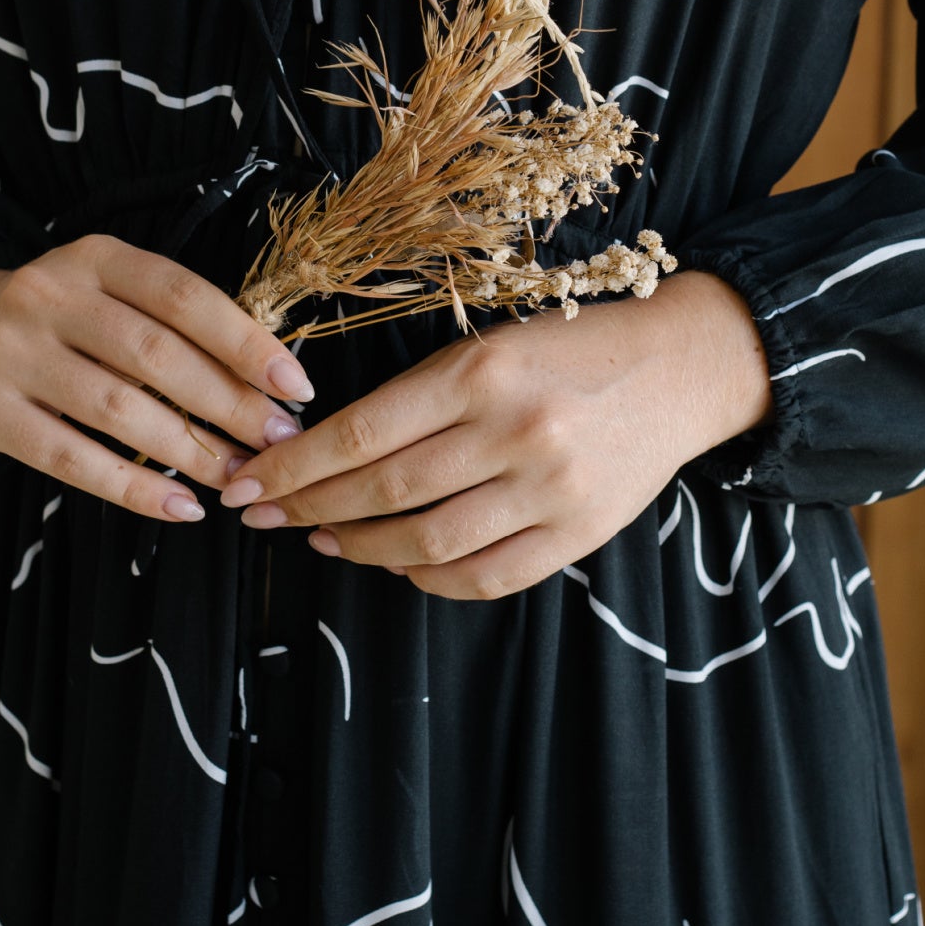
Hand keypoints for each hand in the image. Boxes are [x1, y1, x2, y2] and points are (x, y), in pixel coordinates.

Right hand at [0, 235, 315, 522]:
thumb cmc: (55, 322)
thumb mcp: (103, 293)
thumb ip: (168, 322)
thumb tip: (266, 382)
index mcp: (94, 257)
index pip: (183, 296)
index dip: (245, 342)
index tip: (295, 387)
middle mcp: (49, 295)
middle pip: (156, 355)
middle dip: (228, 405)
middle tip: (277, 443)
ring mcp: (11, 351)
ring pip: (119, 410)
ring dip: (189, 451)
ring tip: (236, 478)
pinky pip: (72, 459)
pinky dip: (134, 488)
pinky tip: (182, 507)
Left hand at [216, 270, 772, 597]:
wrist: (678, 369)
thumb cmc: (567, 349)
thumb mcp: (488, 344)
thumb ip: (418, 396)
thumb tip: (324, 450)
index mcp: (481, 372)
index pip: (361, 434)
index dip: (292, 467)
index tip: (246, 482)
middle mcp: (514, 432)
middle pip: (383, 491)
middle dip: (307, 507)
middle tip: (263, 515)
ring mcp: (550, 490)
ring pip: (426, 544)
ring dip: (361, 547)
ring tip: (326, 537)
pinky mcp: (579, 534)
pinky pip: (484, 578)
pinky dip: (429, 580)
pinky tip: (399, 565)